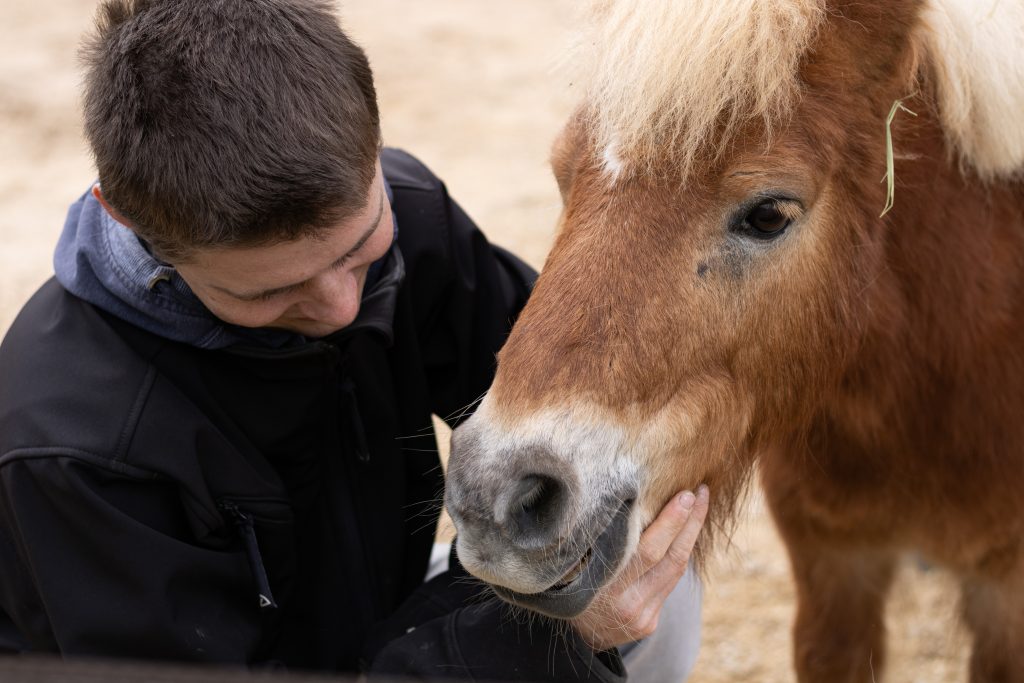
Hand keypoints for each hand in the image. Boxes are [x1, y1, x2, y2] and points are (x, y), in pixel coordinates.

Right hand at [570, 485, 709, 650]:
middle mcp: (626, 605)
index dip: (671, 522)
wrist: (569, 633)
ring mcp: (641, 617)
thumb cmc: (567, 582)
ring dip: (690, 536)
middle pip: (670, 559)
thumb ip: (603, 541)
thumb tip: (631, 500)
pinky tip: (683, 534)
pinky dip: (677, 556)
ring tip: (699, 507)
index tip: (686, 494)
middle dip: (690, 523)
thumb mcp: (573, 562)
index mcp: (604, 588)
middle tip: (701, 493)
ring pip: (675, 571)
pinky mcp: (649, 624)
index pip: (648, 551)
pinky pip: (669, 584)